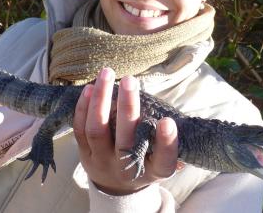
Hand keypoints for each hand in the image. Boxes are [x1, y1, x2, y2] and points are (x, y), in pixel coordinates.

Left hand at [73, 68, 178, 195]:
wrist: (118, 188)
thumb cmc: (147, 163)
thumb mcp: (163, 159)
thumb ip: (170, 141)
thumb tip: (182, 119)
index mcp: (153, 171)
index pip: (163, 160)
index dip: (166, 143)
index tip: (168, 121)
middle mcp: (127, 168)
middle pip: (125, 141)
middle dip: (128, 108)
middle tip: (131, 80)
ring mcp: (102, 162)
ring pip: (97, 131)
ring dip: (100, 100)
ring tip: (107, 73)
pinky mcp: (85, 154)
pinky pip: (80, 130)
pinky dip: (83, 107)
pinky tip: (90, 88)